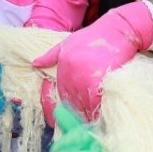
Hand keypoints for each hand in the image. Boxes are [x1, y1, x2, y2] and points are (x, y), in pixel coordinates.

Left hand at [32, 0, 152, 121]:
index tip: (72, 115)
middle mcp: (70, 73)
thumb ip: (51, 55)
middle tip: (86, 120)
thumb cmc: (95, 36)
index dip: (67, 107)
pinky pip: (95, 102)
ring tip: (94, 121)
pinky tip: (101, 114)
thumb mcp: (68, 42)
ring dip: (89, 114)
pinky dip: (98, 110)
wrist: (118, 30)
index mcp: (62, 65)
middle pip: (72, 102)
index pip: (61, 94)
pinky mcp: (98, 80)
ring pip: (83, 105)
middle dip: (79, 113)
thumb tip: (35, 64)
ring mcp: (83, 77)